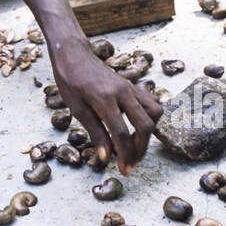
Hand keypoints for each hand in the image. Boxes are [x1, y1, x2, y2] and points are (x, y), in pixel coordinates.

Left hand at [49, 36, 161, 174]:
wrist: (74, 55)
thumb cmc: (70, 80)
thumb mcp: (77, 109)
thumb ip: (95, 133)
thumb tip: (107, 157)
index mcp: (105, 99)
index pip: (122, 133)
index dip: (125, 155)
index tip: (124, 170)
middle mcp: (123, 92)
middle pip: (144, 126)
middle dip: (140, 149)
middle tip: (131, 163)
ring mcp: (131, 88)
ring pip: (154, 113)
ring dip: (149, 133)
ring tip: (135, 146)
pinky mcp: (133, 86)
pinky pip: (151, 102)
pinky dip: (150, 117)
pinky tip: (138, 126)